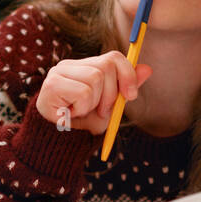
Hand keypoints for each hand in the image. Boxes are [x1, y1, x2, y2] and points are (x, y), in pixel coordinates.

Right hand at [35, 51, 152, 134]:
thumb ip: (126, 86)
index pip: (113, 57)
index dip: (127, 74)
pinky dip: (83, 108)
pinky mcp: (52, 84)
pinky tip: (71, 114)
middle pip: (106, 66)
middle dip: (111, 93)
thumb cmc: (83, 123)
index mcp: (83, 67)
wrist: (60, 143)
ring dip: (95, 102)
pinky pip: (83, 92)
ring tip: (82, 111)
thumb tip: (148, 69)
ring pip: (95, 78)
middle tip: (101, 111)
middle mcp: (69, 65)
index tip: (131, 96)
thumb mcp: (110, 105)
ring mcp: (58, 72)